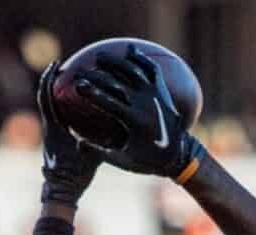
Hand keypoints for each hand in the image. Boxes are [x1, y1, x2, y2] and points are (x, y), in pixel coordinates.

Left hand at [34, 62, 100, 205]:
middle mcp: (49, 128)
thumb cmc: (76, 176)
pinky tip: (75, 101)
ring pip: (50, 106)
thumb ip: (101, 139)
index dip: (50, 79)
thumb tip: (119, 125)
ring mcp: (50, 134)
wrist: (63, 192)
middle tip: (65, 65)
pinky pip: (56, 117)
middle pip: (46, 96)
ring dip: (57, 92)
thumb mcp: (92, 155)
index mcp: (54, 128)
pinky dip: (62, 105)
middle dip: (53, 80)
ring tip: (71, 79)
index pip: (47, 97)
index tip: (57, 64)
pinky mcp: (54, 140)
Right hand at [69, 51, 203, 178]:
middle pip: (117, 84)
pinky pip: (152, 70)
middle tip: (81, 70)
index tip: (77, 85)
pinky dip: (141, 59)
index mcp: (135, 122)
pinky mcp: (162, 91)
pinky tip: (129, 51)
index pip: (108, 103)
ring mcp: (155, 95)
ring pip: (134, 71)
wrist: (179, 156)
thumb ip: (100, 152)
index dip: (91, 93)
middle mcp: (146, 105)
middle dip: (97, 75)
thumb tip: (78, 144)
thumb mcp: (123, 161)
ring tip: (99, 56)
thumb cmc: (147, 161)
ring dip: (116, 61)